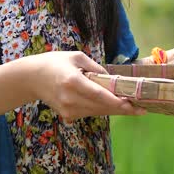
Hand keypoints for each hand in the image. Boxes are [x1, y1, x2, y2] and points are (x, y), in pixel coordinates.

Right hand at [12, 51, 145, 122]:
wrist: (31, 78)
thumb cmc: (55, 63)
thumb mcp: (76, 57)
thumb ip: (96, 67)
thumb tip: (112, 79)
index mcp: (73, 82)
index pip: (99, 95)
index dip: (117, 102)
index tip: (133, 104)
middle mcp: (70, 99)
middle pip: (102, 107)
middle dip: (123, 109)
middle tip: (142, 109)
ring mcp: (68, 110)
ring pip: (97, 113)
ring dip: (115, 111)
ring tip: (133, 108)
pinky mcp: (67, 115)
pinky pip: (89, 113)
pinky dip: (102, 110)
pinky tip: (115, 107)